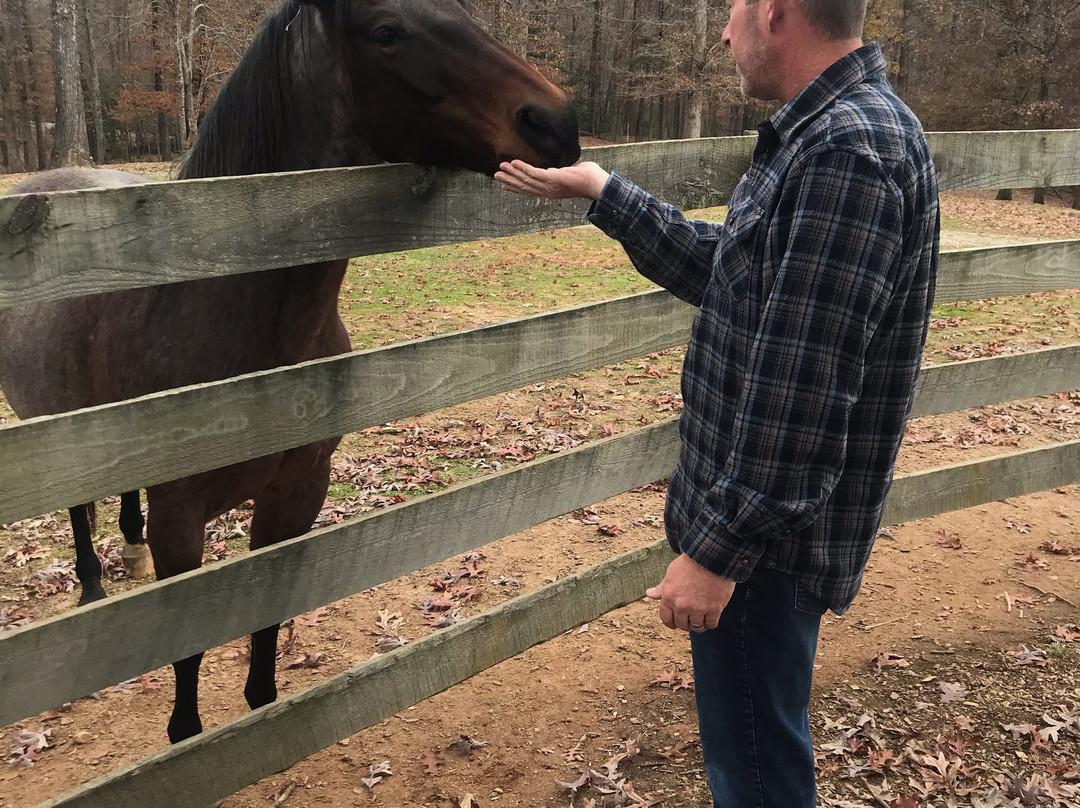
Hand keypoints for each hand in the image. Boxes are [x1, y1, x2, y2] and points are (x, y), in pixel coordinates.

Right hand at [495, 159, 609, 199]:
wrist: (597, 183)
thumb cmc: (589, 177)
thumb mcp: (574, 174)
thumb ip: (567, 171)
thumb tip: (572, 168)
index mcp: (552, 190)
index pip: (530, 189)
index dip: (516, 187)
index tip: (505, 186)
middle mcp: (548, 190)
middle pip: (524, 186)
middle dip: (509, 181)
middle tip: (496, 176)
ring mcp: (549, 186)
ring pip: (526, 180)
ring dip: (512, 173)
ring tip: (500, 168)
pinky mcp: (552, 179)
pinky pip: (533, 173)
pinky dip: (522, 168)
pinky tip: (514, 163)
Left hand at [646, 553, 734, 632]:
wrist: (710, 558)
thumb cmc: (689, 563)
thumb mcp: (670, 573)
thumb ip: (661, 588)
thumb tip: (649, 594)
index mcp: (669, 598)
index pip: (666, 619)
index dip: (671, 623)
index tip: (676, 622)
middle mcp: (682, 606)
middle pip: (682, 625)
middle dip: (685, 623)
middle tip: (690, 619)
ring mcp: (698, 609)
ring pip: (697, 627)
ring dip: (699, 625)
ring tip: (702, 619)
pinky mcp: (714, 609)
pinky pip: (711, 624)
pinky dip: (710, 623)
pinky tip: (711, 618)